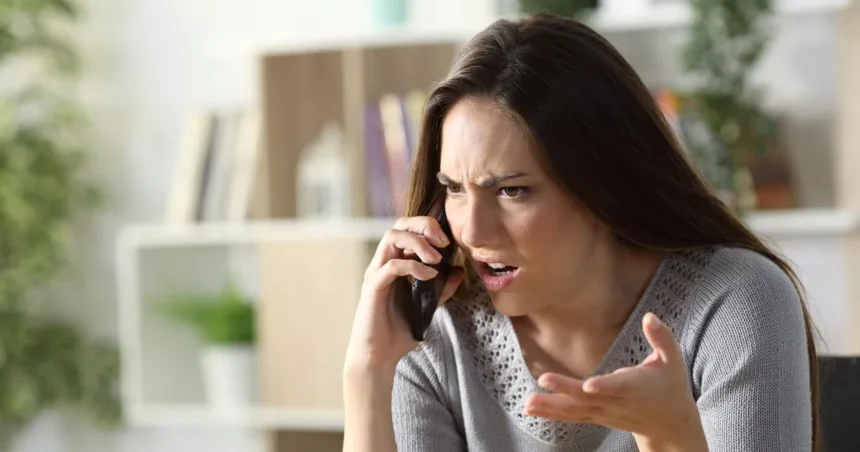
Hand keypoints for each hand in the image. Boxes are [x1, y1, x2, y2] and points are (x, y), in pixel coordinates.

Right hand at [344, 213, 464, 375]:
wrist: (381, 356)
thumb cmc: (399, 331)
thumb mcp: (428, 306)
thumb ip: (442, 288)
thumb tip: (459, 270)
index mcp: (395, 263)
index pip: (407, 230)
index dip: (427, 226)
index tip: (448, 239)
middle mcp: (383, 263)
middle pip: (398, 225)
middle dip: (423, 225)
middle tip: (444, 242)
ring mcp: (376, 273)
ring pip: (392, 237)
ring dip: (418, 242)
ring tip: (436, 259)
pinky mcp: (373, 287)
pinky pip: (392, 265)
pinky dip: (414, 266)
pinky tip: (430, 276)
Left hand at [523, 313, 707, 451]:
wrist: (669, 425)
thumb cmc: (670, 387)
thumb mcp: (673, 360)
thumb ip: (662, 338)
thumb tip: (649, 316)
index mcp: (636, 387)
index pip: (619, 387)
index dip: (604, 387)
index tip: (589, 385)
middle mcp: (616, 403)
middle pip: (588, 398)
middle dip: (566, 390)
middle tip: (544, 380)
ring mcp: (604, 413)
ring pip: (575, 411)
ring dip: (550, 406)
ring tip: (528, 403)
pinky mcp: (595, 417)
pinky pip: (571, 416)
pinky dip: (551, 413)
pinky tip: (530, 408)